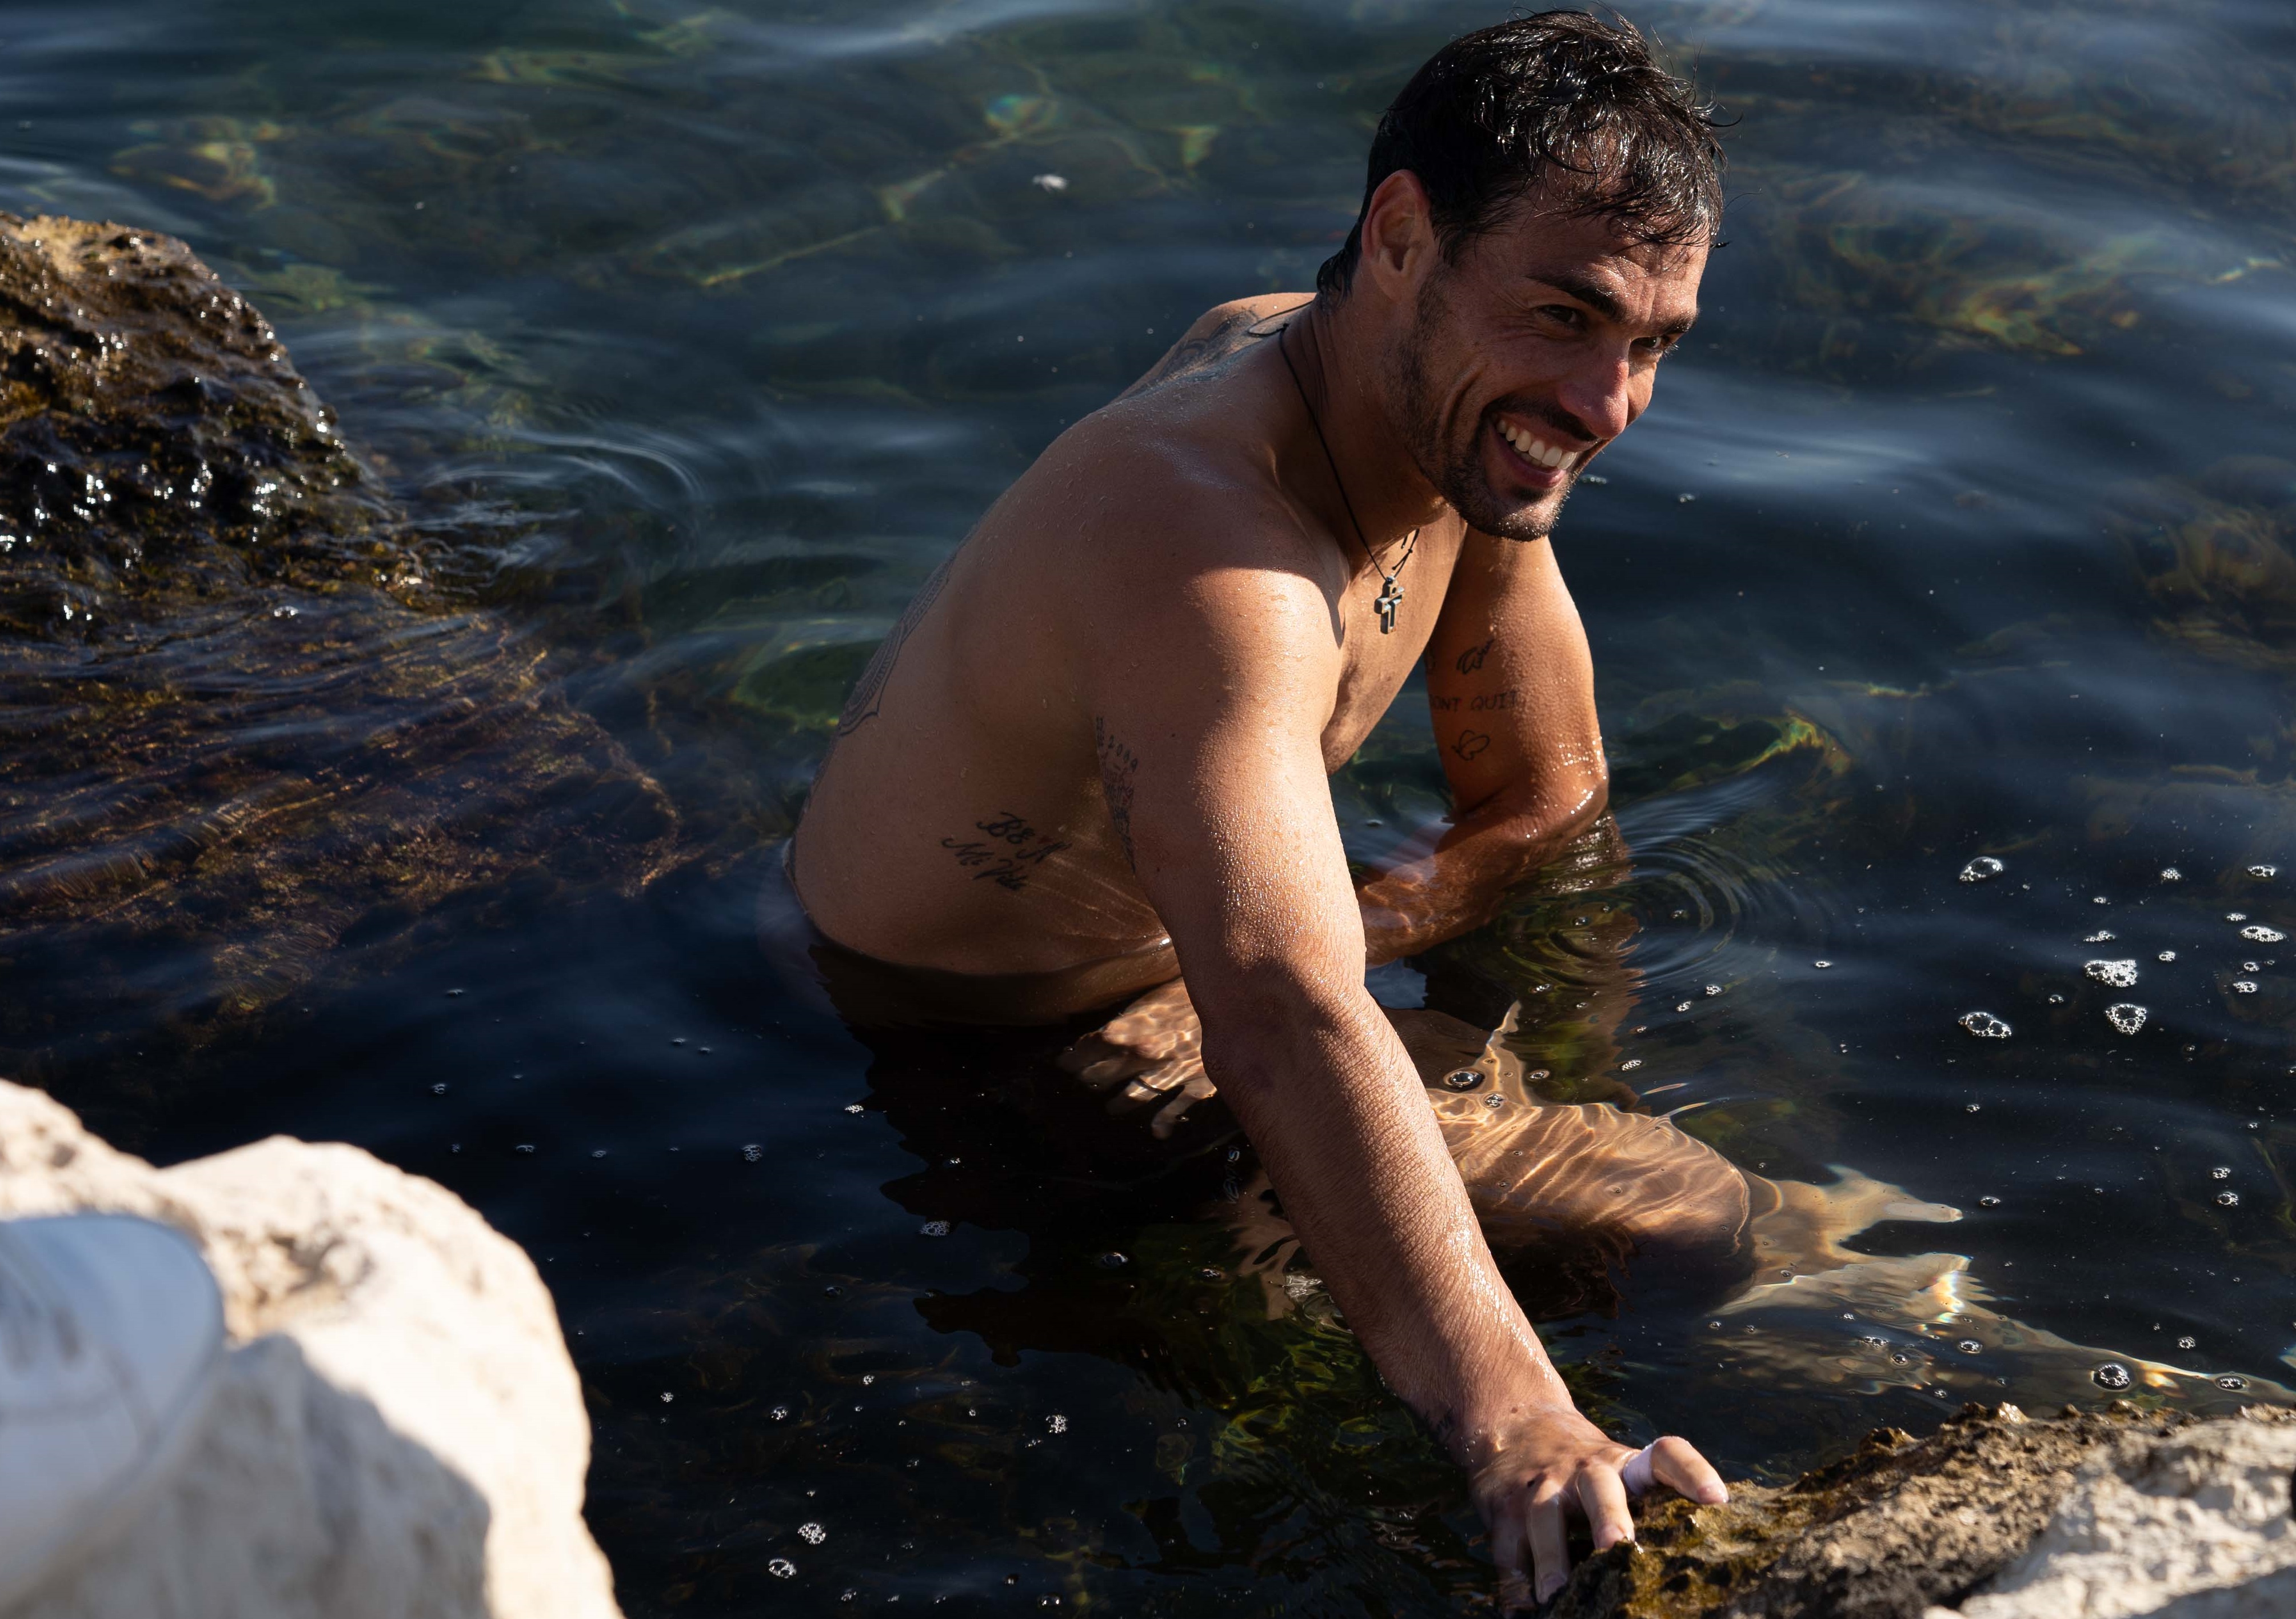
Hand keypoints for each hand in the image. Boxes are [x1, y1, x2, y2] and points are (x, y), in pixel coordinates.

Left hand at [1058, 978, 1217, 1136]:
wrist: (1237, 999)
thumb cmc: (1192, 996)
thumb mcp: (1155, 1001)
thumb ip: (1131, 1021)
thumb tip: (1105, 1037)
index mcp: (1132, 1026)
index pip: (1091, 1046)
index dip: (1074, 1056)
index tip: (1063, 1063)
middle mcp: (1146, 1052)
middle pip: (1106, 1072)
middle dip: (1091, 1079)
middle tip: (1083, 1083)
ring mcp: (1171, 1071)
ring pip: (1135, 1094)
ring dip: (1119, 1103)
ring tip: (1111, 1108)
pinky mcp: (1197, 1083)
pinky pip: (1175, 1108)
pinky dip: (1164, 1122)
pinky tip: (1157, 1133)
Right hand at [1465, 1403, 1725, 1610]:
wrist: (1516, 1424)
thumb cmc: (1587, 1471)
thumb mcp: (1619, 1473)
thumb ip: (1648, 1508)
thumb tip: (1699, 1571)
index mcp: (1624, 1465)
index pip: (1665, 1455)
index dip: (1692, 1471)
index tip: (1717, 1498)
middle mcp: (1585, 1470)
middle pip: (1600, 1487)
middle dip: (1609, 1516)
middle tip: (1620, 1546)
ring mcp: (1542, 1488)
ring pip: (1545, 1517)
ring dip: (1551, 1557)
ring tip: (1557, 1592)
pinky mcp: (1504, 1509)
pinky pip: (1508, 1550)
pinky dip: (1514, 1584)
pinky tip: (1522, 1610)